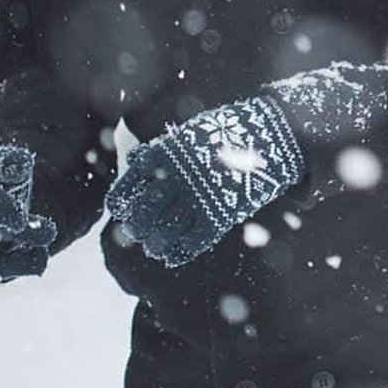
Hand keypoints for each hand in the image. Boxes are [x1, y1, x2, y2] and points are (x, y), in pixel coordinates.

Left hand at [104, 95, 304, 267]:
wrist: (268, 134)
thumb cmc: (224, 132)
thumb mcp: (188, 132)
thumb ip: (162, 148)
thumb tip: (134, 160)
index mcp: (166, 152)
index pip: (130, 183)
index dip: (120, 201)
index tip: (119, 211)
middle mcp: (177, 176)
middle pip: (144, 212)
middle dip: (136, 227)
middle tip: (136, 233)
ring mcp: (198, 197)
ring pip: (164, 231)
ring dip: (154, 243)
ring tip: (153, 246)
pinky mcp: (219, 215)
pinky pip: (192, 242)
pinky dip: (179, 253)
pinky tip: (173, 255)